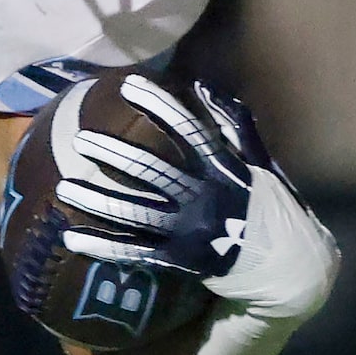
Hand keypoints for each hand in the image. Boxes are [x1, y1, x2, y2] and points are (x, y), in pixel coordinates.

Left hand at [49, 78, 331, 317]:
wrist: (292, 269)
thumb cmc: (272, 209)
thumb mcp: (260, 165)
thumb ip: (234, 128)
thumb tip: (205, 90)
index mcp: (225, 171)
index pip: (189, 132)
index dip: (160, 107)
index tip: (129, 85)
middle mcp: (205, 198)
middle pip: (152, 172)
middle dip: (115, 155)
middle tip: (80, 140)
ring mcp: (191, 230)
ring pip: (136, 214)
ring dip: (97, 202)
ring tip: (63, 188)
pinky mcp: (182, 259)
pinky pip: (136, 252)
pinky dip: (104, 247)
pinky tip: (72, 239)